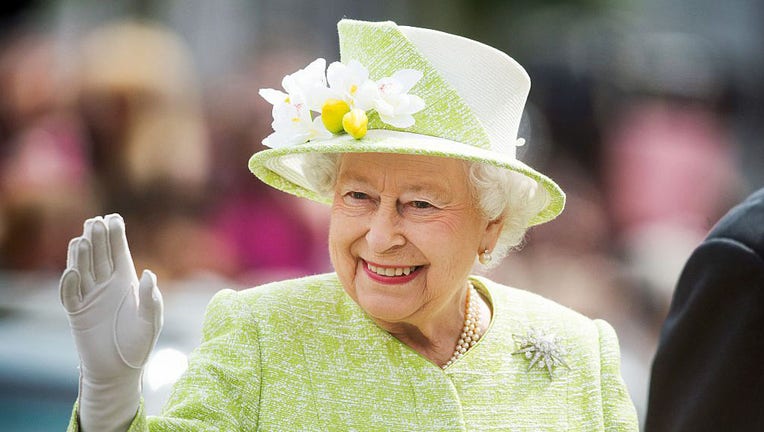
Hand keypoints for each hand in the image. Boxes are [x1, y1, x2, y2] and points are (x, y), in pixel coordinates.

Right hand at [60, 214, 162, 430]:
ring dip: (82, 255)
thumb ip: (151, 298)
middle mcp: (107, 286)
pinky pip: (70, 296)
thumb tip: (149, 273)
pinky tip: (72, 271)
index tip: (114, 218)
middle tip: (96, 221)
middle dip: (98, 239)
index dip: (116, 236)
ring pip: (83, 270)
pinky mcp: (77, 313)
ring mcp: (90, 298)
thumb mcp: (151, 321)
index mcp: (126, 283)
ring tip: (83, 239)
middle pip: (100, 257)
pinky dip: (69, 284)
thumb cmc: (140, 343)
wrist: (120, 370)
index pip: (119, 254)